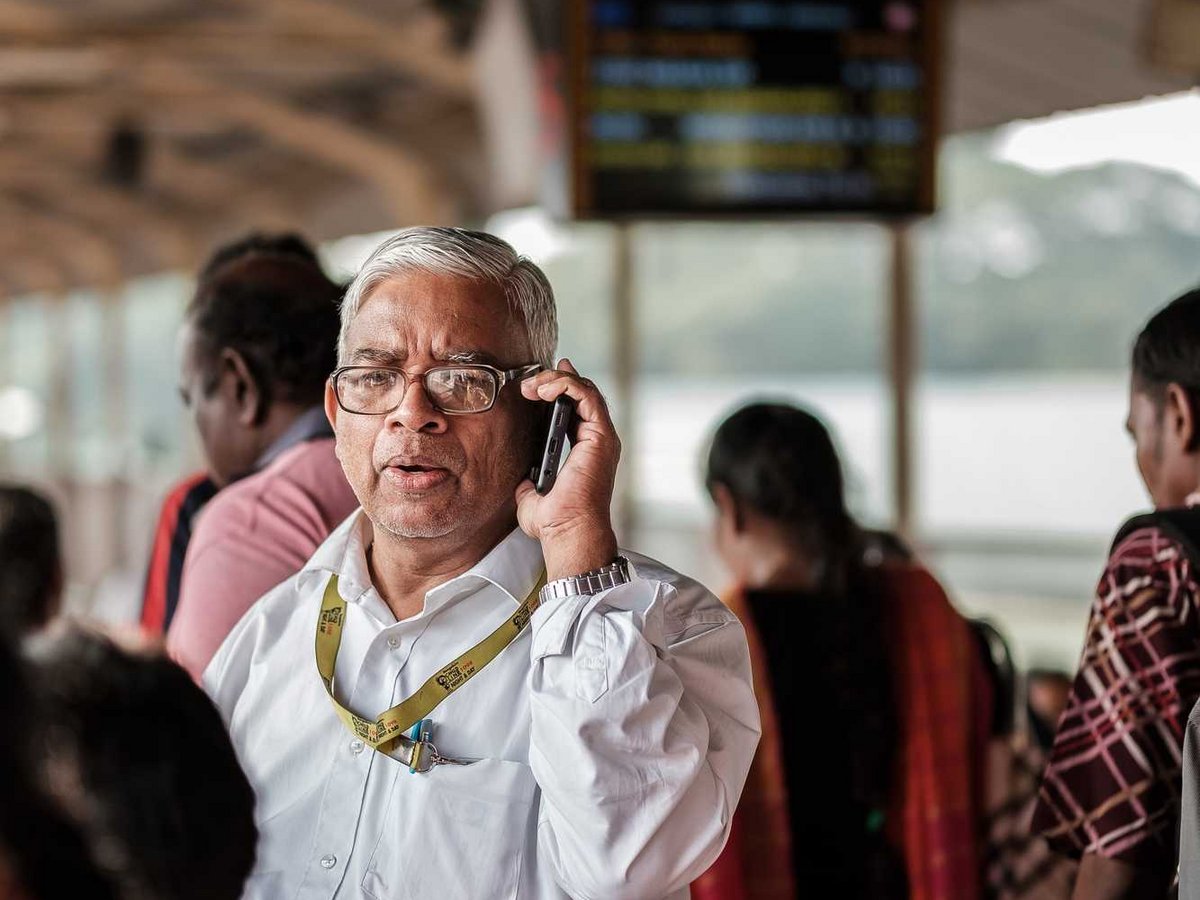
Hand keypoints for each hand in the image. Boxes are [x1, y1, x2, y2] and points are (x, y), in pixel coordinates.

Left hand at [516, 359, 619, 579]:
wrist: (567, 532)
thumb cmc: (555, 522)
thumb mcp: (532, 495)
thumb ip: (531, 480)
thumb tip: (524, 477)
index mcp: (584, 451)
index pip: (576, 408)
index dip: (559, 388)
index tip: (537, 382)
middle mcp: (596, 441)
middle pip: (581, 393)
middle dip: (553, 380)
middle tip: (529, 385)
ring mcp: (601, 437)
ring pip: (585, 389)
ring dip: (557, 379)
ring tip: (533, 386)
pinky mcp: (601, 435)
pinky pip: (588, 396)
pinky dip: (567, 385)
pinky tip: (545, 389)